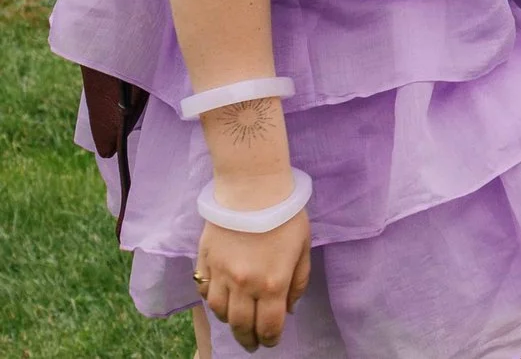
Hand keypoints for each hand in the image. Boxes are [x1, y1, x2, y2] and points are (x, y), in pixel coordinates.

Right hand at [196, 210, 311, 351]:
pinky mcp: (204, 262)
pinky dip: (212, 300)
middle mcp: (244, 285)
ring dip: (230, 320)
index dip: (271, 339)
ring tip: (239, 321)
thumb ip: (298, 281)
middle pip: (241, 325)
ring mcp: (220, 275)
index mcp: (272, 283)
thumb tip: (289, 309)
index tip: (271, 342)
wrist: (253, 190)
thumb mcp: (304, 248)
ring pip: (219, 312)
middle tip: (252, 343)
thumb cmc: (286, 216)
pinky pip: (204, 291)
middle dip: (248, 338)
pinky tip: (221, 299)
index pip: (269, 325)